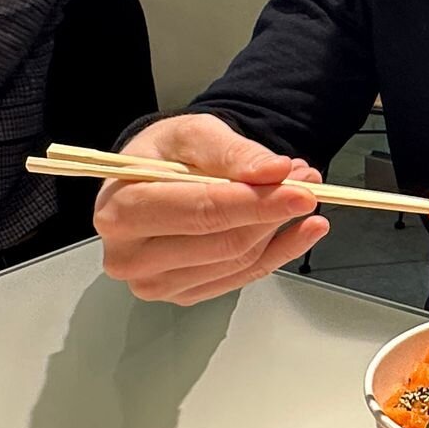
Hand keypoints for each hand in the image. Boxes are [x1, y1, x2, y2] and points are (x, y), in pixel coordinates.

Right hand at [95, 113, 328, 305]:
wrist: (149, 179)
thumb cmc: (163, 155)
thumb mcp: (192, 133)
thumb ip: (232, 151)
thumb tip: (274, 172)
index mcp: (120, 210)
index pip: (201, 213)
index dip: (256, 203)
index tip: (300, 191)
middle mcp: (128, 256)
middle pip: (223, 242)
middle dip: (273, 212)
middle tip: (307, 184)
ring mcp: (154, 283)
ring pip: (238, 261)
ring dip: (280, 229)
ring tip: (302, 193)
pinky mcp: (182, 294)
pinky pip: (242, 277)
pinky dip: (279, 252)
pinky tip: (301, 229)